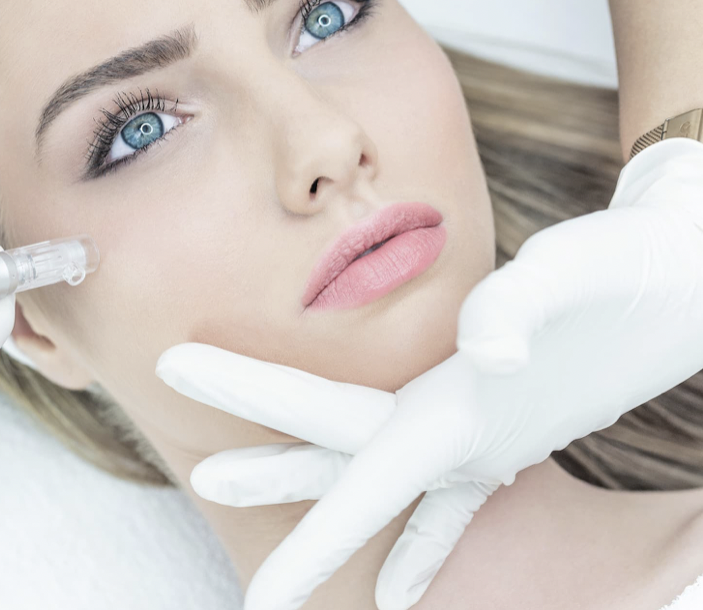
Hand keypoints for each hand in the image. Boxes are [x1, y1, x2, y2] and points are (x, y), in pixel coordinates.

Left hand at [157, 137, 702, 609]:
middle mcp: (460, 441)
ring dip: (304, 479)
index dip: (269, 449)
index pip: (340, 443)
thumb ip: (524, 309)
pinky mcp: (505, 434)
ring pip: (371, 469)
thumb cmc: (627, 272)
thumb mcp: (574, 275)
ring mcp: (483, 446)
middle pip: (338, 458)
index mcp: (456, 414)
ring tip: (230, 483)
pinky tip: (395, 585)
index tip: (200, 473)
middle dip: (266, 468)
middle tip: (197, 479)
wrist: (685, 283)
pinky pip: (447, 502)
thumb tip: (485, 349)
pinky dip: (416, 540)